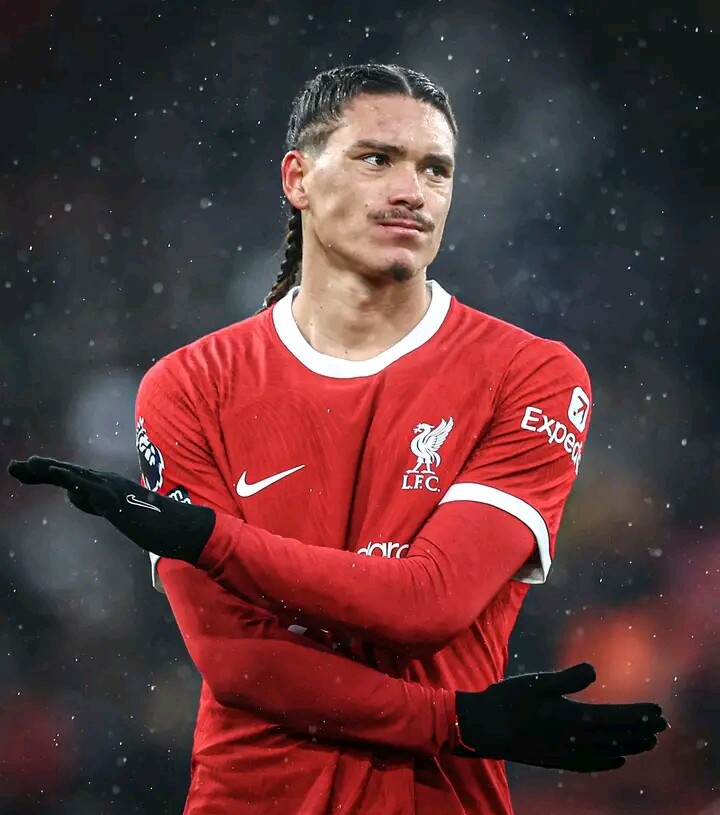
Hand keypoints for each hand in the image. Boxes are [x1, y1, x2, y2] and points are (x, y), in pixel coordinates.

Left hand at [8, 456, 214, 564]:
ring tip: (25, 465)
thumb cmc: (155, 525)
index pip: (71, 478)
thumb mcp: (116, 514)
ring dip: (49, 470)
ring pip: (76, 476)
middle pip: (68, 474)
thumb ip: (94, 503)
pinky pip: (90, 487)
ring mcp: (113, 489)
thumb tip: (69, 495)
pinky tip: (52, 473)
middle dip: (40, 470)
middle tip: (13, 468)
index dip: (46, 474)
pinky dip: (69, 477)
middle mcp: (109, 482)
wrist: (181, 529)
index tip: (23, 472)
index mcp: (107, 487)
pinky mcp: (117, 499)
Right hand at [454, 662, 667, 771]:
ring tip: (649, 743)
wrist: (483, 728)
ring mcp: (565, 753)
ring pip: (607, 752)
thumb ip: (567, 679)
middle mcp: (573, 739)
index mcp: (571, 718)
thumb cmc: (507, 700)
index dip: (639, 714)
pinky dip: (608, 762)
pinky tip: (617, 760)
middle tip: (663, 726)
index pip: (615, 717)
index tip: (659, 711)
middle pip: (616, 736)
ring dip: (630, 746)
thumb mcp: (536, 681)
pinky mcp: (555, 759)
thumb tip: (593, 670)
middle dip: (641, 730)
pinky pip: (590, 765)